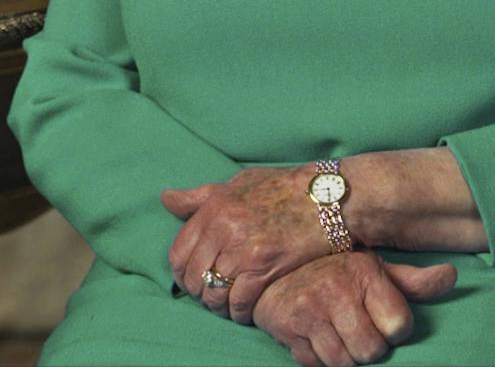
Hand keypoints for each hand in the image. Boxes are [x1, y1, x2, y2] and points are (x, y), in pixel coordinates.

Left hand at [162, 165, 332, 322]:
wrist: (328, 196)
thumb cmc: (284, 187)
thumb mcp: (238, 183)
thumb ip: (201, 196)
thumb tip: (166, 199)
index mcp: (214, 208)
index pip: (179, 252)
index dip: (182, 274)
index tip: (192, 280)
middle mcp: (223, 228)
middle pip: (193, 276)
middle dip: (199, 292)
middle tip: (211, 296)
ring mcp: (243, 248)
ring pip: (213, 292)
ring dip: (217, 306)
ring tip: (226, 307)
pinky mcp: (265, 267)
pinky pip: (239, 301)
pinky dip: (238, 312)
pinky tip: (244, 311)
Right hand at [252, 252, 456, 366]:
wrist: (275, 269)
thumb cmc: (335, 273)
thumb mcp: (375, 270)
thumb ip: (413, 281)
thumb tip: (451, 277)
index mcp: (364, 274)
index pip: (399, 326)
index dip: (395, 330)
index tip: (383, 321)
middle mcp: (335, 291)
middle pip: (371, 351)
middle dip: (369, 348)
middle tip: (360, 331)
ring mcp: (308, 311)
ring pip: (343, 363)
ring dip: (345, 356)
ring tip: (340, 335)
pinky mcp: (287, 328)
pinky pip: (315, 365)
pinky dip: (320, 359)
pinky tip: (319, 339)